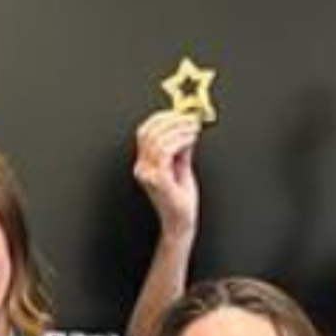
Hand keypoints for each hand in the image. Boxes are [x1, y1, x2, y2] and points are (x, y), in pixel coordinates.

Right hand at [131, 110, 202, 238]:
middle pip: (149, 132)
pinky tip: (191, 139)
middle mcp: (142, 168)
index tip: (180, 113)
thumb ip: (181, 147)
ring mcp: (148, 174)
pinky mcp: (158, 180)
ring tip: (194, 129)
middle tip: (190, 119)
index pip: (145, 132)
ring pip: (158, 140)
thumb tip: (185, 127)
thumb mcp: (180, 166)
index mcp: (144, 163)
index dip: (161, 118)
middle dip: (172, 120)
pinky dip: (180, 140)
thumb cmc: (180, 199)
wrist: (181, 222)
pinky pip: (165, 151)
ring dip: (179, 129)